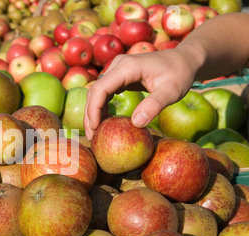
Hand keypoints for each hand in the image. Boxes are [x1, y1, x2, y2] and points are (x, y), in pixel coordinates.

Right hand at [83, 48, 198, 139]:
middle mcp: (118, 65)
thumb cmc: (180, 74)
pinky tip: (104, 121)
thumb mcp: (172, 91)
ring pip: (97, 92)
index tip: (95, 128)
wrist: (185, 59)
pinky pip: (105, 92)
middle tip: (91, 136)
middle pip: (94, 91)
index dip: (94, 109)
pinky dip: (101, 107)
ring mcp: (117, 70)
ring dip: (93, 112)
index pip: (101, 88)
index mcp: (127, 67)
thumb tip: (136, 124)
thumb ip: (154, 106)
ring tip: (95, 132)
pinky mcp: (120, 76)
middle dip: (90, 114)